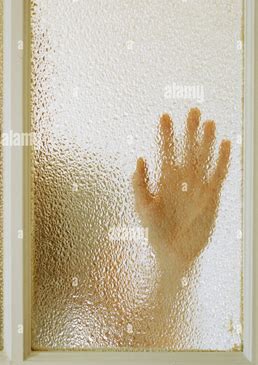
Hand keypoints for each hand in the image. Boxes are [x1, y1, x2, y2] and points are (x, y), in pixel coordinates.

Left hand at [132, 108, 230, 272]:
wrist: (173, 253)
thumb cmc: (155, 231)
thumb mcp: (142, 206)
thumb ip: (140, 183)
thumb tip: (139, 159)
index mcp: (163, 180)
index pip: (165, 152)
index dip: (166, 135)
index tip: (164, 116)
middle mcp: (181, 179)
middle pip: (187, 150)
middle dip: (189, 131)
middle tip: (193, 111)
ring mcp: (197, 187)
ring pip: (203, 158)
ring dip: (206, 142)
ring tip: (209, 122)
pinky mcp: (211, 197)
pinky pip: (218, 175)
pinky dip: (222, 160)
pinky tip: (225, 144)